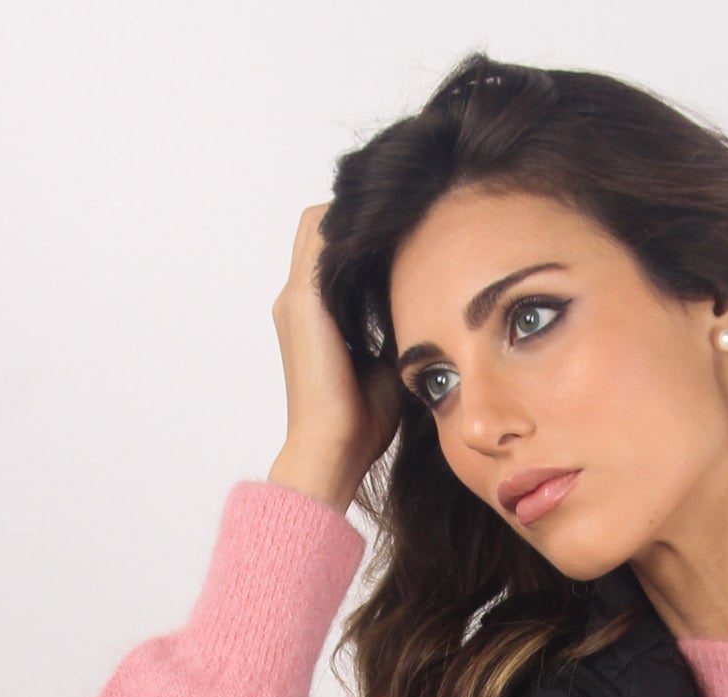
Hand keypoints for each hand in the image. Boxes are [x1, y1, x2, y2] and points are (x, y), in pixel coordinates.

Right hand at [268, 200, 404, 511]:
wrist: (332, 451)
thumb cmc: (360, 424)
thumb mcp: (387, 364)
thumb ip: (394, 330)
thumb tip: (430, 312)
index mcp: (314, 316)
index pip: (333, 249)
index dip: (363, 233)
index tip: (407, 229)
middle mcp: (298, 301)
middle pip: (323, 225)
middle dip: (360, 216)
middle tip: (407, 214)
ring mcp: (297, 299)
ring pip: (320, 223)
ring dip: (356, 217)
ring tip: (401, 216)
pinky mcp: (304, 303)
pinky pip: (323, 240)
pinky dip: (352, 230)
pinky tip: (391, 231)